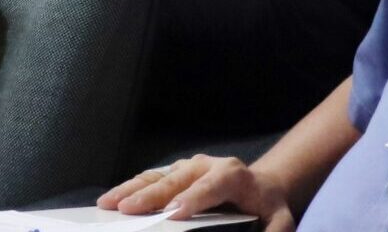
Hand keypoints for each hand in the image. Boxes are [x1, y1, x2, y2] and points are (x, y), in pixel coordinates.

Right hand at [100, 155, 294, 229]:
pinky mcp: (175, 173)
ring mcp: (188, 167)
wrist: (262, 188)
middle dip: (150, 196)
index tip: (174, 213)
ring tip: (107, 205)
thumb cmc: (269, 209)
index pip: (210, 186)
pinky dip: (129, 189)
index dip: (192, 198)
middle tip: (127, 211)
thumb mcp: (281, 222)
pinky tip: (111, 202)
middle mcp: (207, 165)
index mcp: (233, 175)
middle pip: (176, 179)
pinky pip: (150, 179)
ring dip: (130, 190)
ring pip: (157, 176)